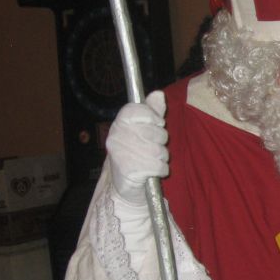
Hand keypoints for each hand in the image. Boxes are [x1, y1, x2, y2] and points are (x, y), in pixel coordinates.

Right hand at [106, 91, 168, 205]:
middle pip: (155, 131)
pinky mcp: (130, 171)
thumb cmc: (136, 153)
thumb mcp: (143, 130)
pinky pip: (159, 166)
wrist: (123, 185)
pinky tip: (153, 171)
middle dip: (161, 141)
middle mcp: (117, 136)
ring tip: (152, 160)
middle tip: (153, 147)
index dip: (152, 116)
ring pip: (159, 150)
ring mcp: (122, 154)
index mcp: (119, 123)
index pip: (137, 109)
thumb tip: (159, 94)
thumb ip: (152, 111)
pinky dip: (161, 170)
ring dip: (162, 157)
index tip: (158, 123)